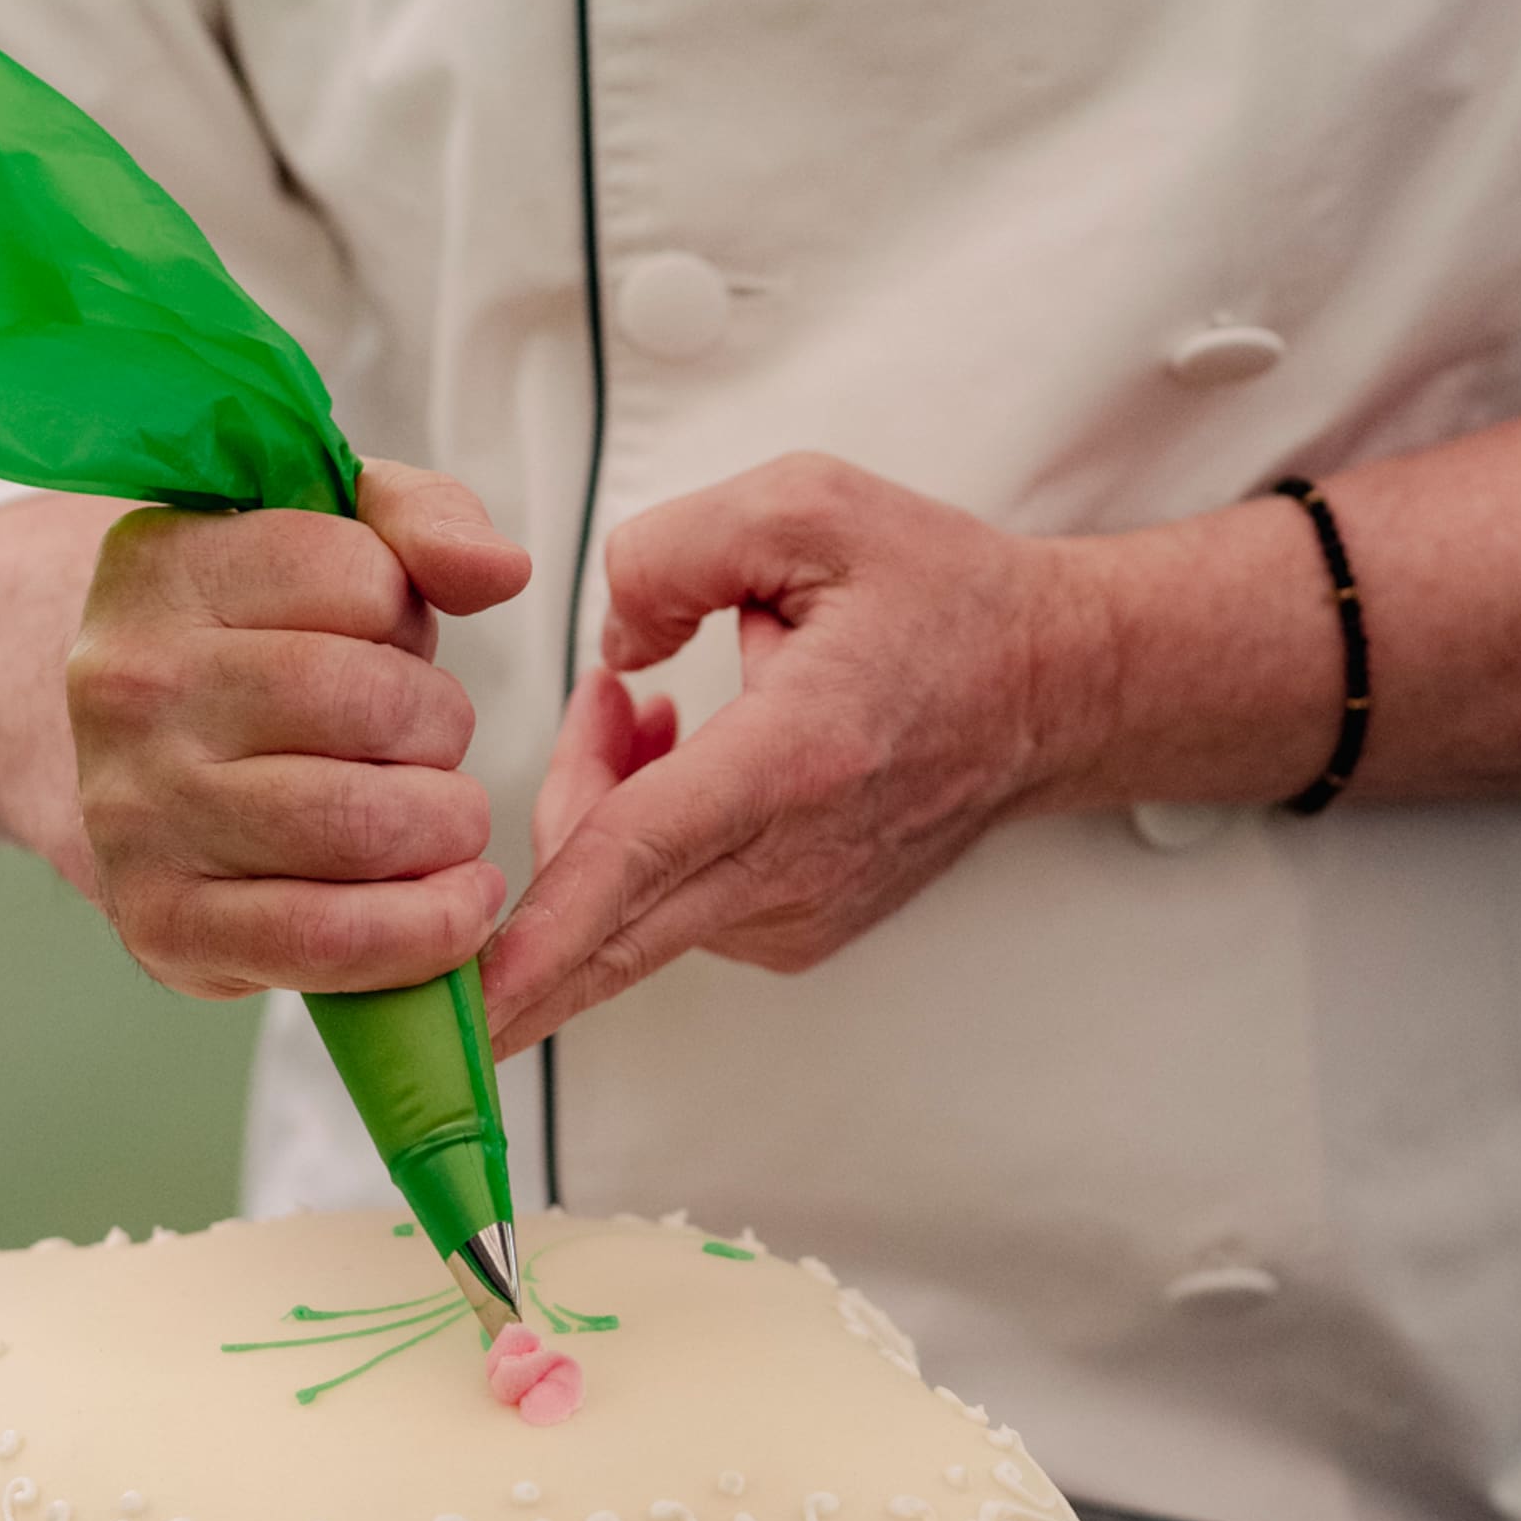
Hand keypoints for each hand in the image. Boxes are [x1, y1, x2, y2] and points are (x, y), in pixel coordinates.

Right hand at [67, 460, 529, 997]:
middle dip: (441, 731)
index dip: (407, 617)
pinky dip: (425, 930)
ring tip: (438, 820)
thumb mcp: (330, 545)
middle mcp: (134, 689)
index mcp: (165, 570)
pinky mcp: (165, 925)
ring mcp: (139, 814)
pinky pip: (332, 940)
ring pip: (363, 826)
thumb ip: (425, 521)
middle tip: (425, 748)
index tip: (381, 644)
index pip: (357, 577)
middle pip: (371, 706)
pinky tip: (455, 903)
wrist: (131, 769)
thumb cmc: (257, 650)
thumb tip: (501, 569)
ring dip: (445, 828)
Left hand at [481, 452, 1086, 1055]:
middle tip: (607, 708)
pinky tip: (681, 755)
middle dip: (533, 846)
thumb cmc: (940, 598)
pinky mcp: (792, 934)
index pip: (638, 861)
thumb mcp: (808, 509)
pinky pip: (667, 907)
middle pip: (608, 917)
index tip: (469, 1011)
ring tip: (656, 703)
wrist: (1052, 690)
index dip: (542, 939)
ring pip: (627, 901)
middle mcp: (794, 866)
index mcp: (796, 761)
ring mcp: (794, 915)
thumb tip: (605, 652)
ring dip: (602, 805)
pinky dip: (641, 839)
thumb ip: (673, 552)